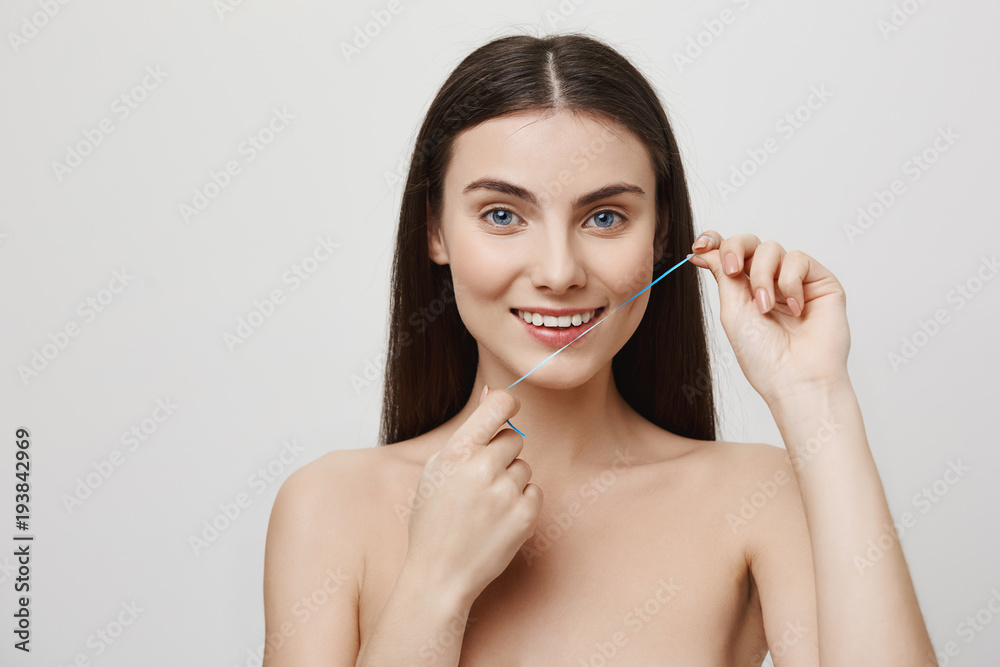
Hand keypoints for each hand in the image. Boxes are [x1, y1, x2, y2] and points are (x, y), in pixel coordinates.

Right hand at [403, 387, 542, 607]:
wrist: (439, 574)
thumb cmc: (433, 521)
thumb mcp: (436, 470)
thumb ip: (467, 434)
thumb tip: (492, 394)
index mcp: (457, 453)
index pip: (497, 407)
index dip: (507, 404)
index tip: (509, 411)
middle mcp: (483, 469)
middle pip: (513, 439)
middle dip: (502, 454)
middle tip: (481, 480)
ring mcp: (506, 493)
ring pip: (524, 467)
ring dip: (511, 481)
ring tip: (486, 505)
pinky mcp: (525, 516)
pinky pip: (534, 491)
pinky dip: (521, 502)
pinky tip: (499, 519)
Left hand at [688, 231, 850, 404]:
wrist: (796, 377)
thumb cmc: (764, 356)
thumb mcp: (732, 310)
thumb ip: (722, 275)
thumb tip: (703, 251)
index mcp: (745, 291)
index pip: (730, 254)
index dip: (715, 242)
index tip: (700, 246)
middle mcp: (769, 282)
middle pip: (749, 242)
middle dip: (735, 250)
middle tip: (733, 270)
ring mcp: (795, 280)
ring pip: (771, 248)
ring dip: (763, 276)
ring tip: (767, 307)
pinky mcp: (820, 281)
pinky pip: (798, 259)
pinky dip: (790, 282)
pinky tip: (795, 309)